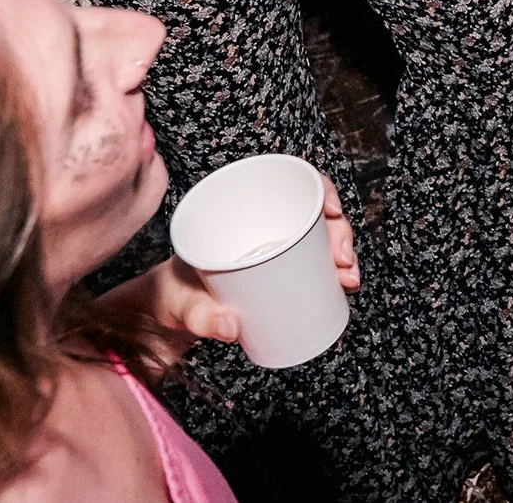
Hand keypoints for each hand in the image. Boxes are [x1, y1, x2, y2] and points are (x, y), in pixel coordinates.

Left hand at [117, 175, 358, 351]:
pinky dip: (335, 271)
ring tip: (347, 278)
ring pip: (320, 239)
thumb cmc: (170, 299)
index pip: (287, 184)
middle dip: (339, 232)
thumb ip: (201, 316)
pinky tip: (346, 283)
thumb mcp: (181, 305)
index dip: (319, 188)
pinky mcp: (280, 272)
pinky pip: (314, 263)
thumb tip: (232, 328)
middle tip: (342, 261)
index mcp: (238, 215)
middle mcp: (261, 226)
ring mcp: (273, 248)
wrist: (166, 315)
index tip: (331, 210)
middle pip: (313, 214)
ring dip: (343, 254)